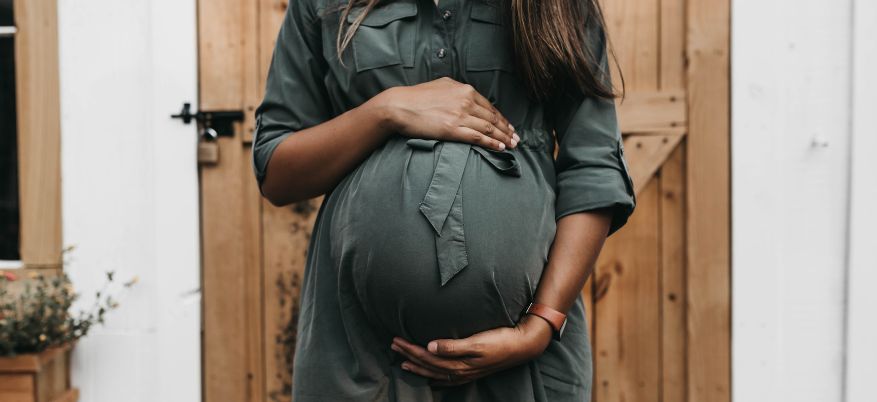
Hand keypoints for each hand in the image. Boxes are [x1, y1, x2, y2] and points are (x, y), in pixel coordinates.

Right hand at [376, 77, 519, 150]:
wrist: (399, 106)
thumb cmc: (416, 97)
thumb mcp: (441, 85)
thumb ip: (456, 90)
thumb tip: (466, 94)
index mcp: (464, 89)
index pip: (489, 106)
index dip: (501, 118)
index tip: (508, 126)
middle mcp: (466, 101)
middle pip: (492, 117)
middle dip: (506, 129)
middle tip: (516, 138)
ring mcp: (460, 115)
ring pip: (488, 128)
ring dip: (503, 138)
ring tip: (512, 145)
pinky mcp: (453, 129)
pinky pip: (478, 137)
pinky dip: (491, 143)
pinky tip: (499, 148)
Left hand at [390, 314, 553, 385]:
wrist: (522, 345)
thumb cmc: (500, 339)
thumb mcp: (477, 341)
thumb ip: (453, 346)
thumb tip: (430, 346)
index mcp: (459, 363)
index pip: (427, 357)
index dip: (410, 349)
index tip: (396, 340)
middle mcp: (460, 371)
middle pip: (428, 365)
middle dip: (409, 356)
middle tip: (393, 345)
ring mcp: (466, 373)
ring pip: (435, 373)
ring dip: (418, 366)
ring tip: (403, 361)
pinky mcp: (472, 371)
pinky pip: (447, 379)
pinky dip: (435, 378)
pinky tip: (431, 378)